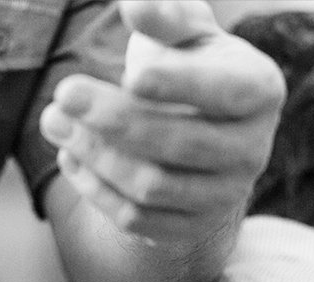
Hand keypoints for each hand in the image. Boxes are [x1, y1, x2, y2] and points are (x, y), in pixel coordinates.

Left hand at [39, 1, 284, 243]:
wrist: (196, 129)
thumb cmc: (186, 64)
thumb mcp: (181, 31)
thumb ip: (163, 14)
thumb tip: (137, 6)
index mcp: (260, 91)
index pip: (225, 93)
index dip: (179, 86)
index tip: (130, 76)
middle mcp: (253, 150)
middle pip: (180, 144)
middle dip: (114, 119)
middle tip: (63, 92)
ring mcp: (225, 196)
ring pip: (152, 186)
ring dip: (94, 155)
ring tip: (52, 120)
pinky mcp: (191, 227)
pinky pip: (137, 220)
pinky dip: (95, 191)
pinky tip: (68, 157)